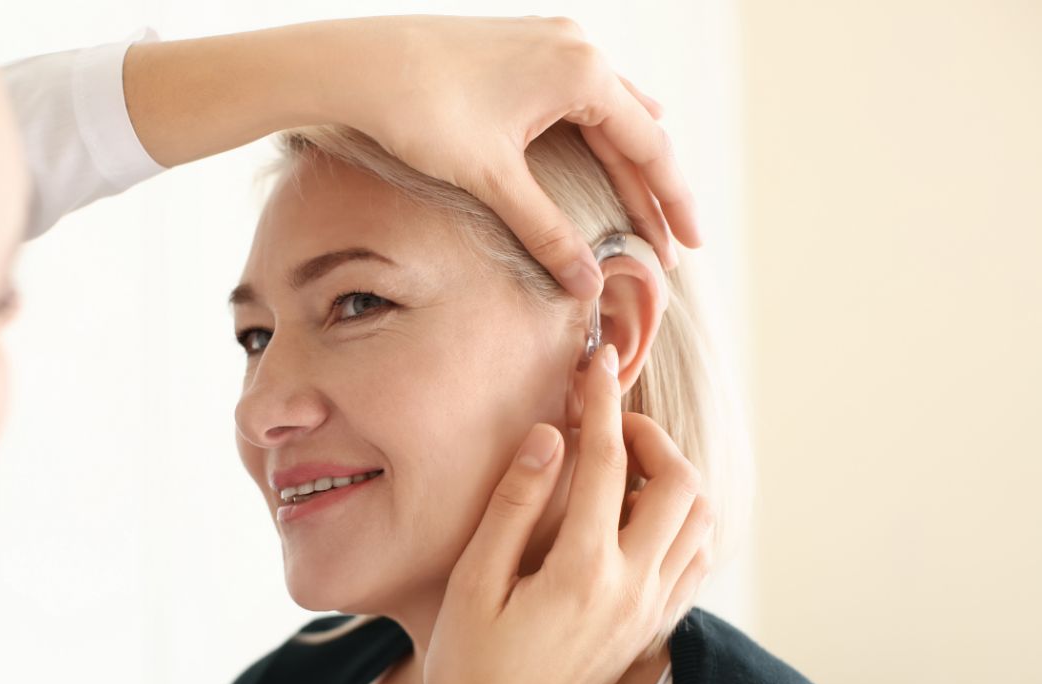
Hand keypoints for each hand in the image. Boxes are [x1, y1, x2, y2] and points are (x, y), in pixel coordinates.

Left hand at [123, 16, 698, 297]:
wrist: (354, 64)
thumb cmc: (420, 112)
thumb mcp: (491, 180)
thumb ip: (546, 231)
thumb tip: (587, 285)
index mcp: (582, 73)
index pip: (649, 147)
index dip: (672, 203)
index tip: (689, 248)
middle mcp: (576, 46)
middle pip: (635, 129)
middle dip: (652, 190)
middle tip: (669, 244)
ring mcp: (549, 39)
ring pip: (609, 109)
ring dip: (626, 160)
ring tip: (648, 205)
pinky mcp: (520, 45)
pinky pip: (579, 93)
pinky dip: (596, 131)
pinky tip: (600, 147)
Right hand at [422, 343, 714, 683]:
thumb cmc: (469, 669)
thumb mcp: (471, 584)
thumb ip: (513, 507)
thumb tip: (547, 438)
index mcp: (582, 572)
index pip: (608, 462)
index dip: (601, 402)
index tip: (593, 363)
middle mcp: (631, 589)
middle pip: (681, 485)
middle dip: (650, 437)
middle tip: (606, 424)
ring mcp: (649, 613)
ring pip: (701, 521)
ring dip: (672, 477)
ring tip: (623, 466)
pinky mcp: (650, 629)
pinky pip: (695, 560)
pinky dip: (682, 520)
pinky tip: (638, 515)